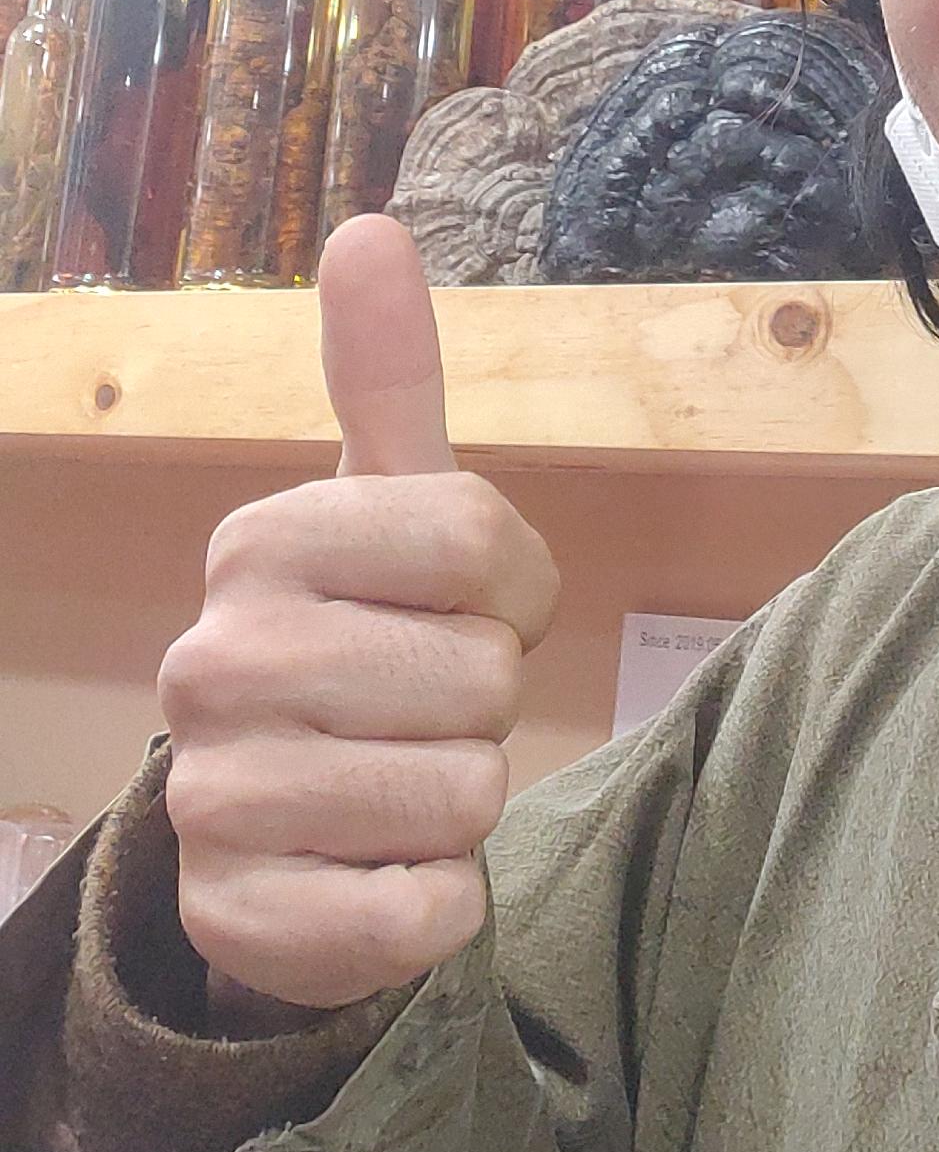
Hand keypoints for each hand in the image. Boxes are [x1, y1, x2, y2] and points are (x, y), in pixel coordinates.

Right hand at [156, 216, 560, 1014]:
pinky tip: (381, 876)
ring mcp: (214, 799)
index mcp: (258, 543)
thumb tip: (372, 228)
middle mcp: (211, 662)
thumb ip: (389, 377)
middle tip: (420, 712)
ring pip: (465, 794)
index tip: (469, 609)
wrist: (290, 837)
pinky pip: (428, 914)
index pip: (481, 542)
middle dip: (484, 705)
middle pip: (479, 675)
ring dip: (462, 803)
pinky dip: (441, 906)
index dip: (514, 589)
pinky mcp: (243, 923)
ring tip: (396, 785)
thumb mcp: (389, 508)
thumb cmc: (368, 643)